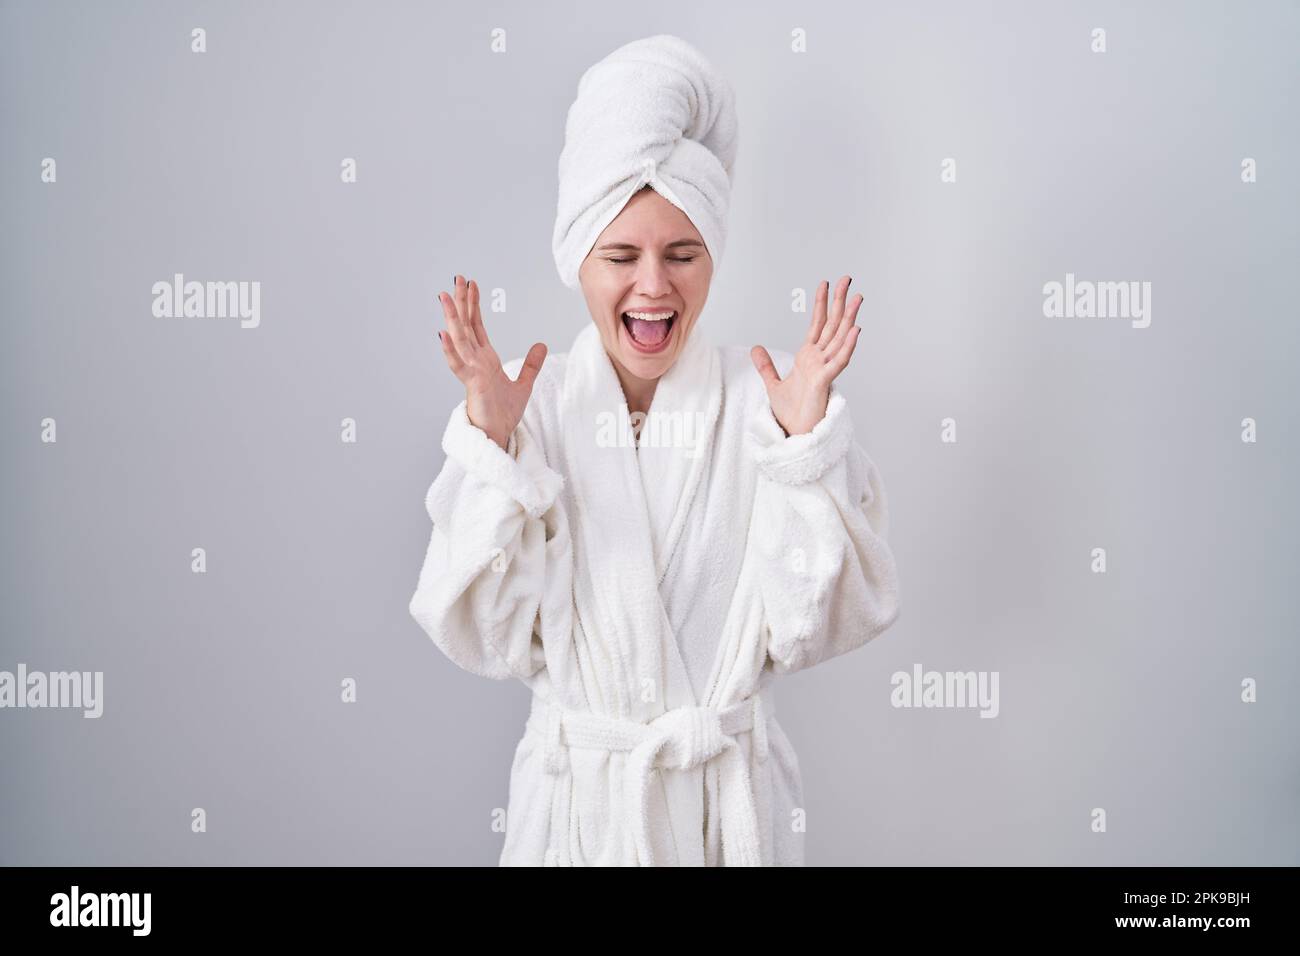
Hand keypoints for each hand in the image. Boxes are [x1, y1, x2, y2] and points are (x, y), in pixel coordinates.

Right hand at [437, 274, 547, 450]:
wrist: (498, 436)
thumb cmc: (503, 414)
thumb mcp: (523, 384)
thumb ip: (530, 364)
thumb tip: (541, 345)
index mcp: (485, 360)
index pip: (477, 326)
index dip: (474, 305)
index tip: (471, 284)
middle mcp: (475, 362)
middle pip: (466, 326)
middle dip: (461, 303)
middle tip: (456, 279)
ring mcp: (471, 372)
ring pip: (460, 340)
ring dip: (452, 319)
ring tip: (445, 298)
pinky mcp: (472, 385)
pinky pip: (458, 365)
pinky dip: (450, 350)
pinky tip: (443, 334)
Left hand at [751, 275, 862, 435]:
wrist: (794, 434)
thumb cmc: (791, 413)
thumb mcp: (773, 384)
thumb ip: (766, 365)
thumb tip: (756, 348)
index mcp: (809, 358)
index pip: (817, 324)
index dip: (821, 304)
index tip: (825, 284)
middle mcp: (819, 360)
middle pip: (832, 325)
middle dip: (840, 302)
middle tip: (848, 279)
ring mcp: (824, 370)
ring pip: (840, 339)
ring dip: (849, 319)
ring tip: (857, 299)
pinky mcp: (825, 382)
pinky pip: (838, 361)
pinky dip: (847, 346)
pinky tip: (855, 330)